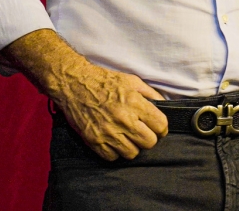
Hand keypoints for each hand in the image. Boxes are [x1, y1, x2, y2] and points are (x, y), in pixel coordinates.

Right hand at [53, 59, 168, 160]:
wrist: (74, 84)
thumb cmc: (104, 81)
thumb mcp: (131, 80)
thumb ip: (151, 94)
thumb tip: (164, 106)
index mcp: (134, 103)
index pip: (160, 125)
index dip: (161, 127)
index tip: (157, 127)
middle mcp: (123, 119)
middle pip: (149, 142)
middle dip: (148, 137)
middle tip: (141, 131)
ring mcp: (108, 132)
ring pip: (132, 153)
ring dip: (132, 146)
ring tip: (126, 136)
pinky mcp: (94, 141)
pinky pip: (113, 157)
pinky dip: (114, 151)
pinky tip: (113, 140)